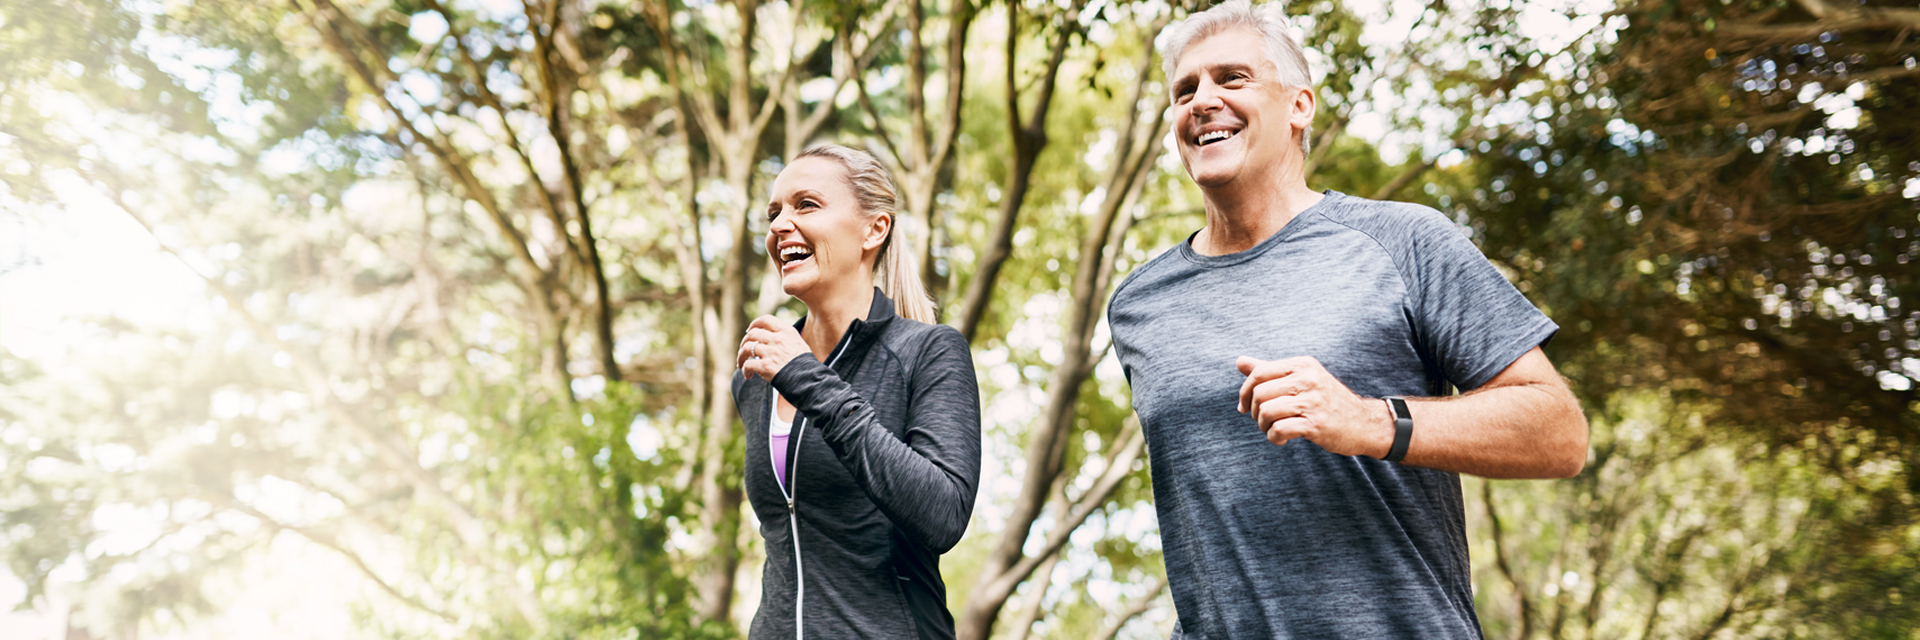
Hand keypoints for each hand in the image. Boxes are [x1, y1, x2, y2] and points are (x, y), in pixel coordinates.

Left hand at [737, 316, 809, 380]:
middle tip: (744, 351)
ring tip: (741, 364)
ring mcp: (771, 352)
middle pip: (752, 333)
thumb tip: (773, 338)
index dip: (754, 324)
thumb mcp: (800, 345)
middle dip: (744, 342)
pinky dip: (745, 370)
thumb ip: (787, 339)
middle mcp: (778, 339)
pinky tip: (748, 376)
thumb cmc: (806, 366)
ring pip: (746, 348)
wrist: (810, 381)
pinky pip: (747, 364)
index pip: (765, 320)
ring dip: (741, 356)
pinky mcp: (765, 366)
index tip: (749, 330)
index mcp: (787, 332)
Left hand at [1236, 356, 1390, 457]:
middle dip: (1254, 412)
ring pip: (1267, 412)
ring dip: (1263, 426)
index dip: (1245, 392)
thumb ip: (1270, 370)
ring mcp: (1313, 401)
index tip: (1245, 406)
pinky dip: (1274, 437)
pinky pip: (1280, 430)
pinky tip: (1282, 439)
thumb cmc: (1327, 401)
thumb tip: (1239, 361)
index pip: (1259, 373)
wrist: (1364, 423)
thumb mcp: (1302, 379)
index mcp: (1302, 365)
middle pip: (1260, 393)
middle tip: (1263, 421)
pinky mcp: (1317, 424)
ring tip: (1273, 430)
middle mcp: (1308, 379)